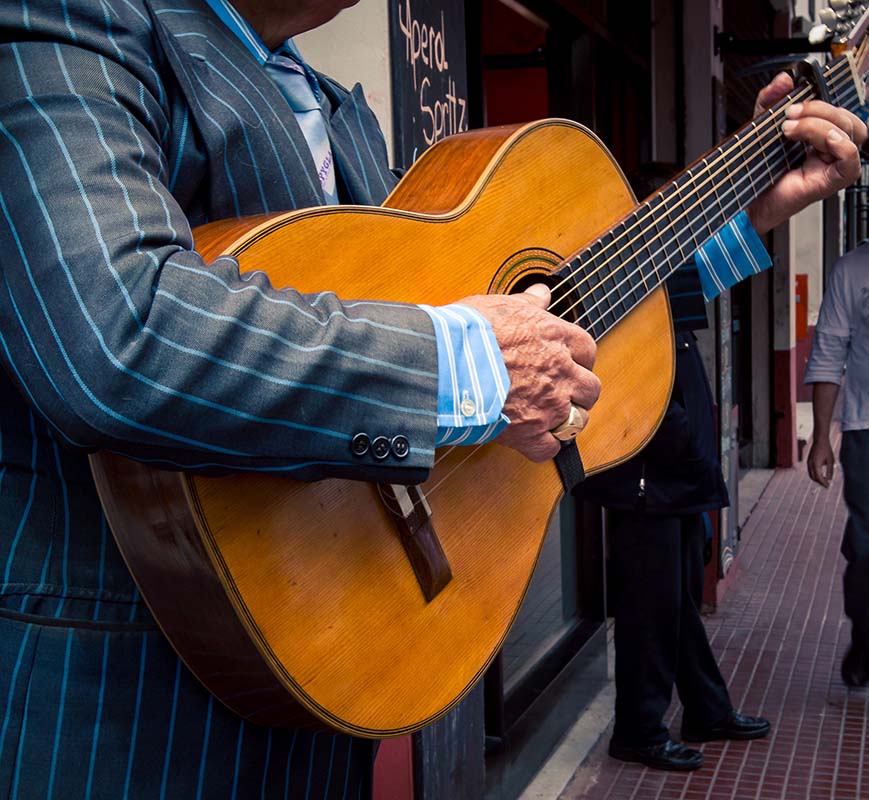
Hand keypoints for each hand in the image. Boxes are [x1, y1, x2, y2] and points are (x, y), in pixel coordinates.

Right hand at [458, 284, 599, 461]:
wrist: (445, 363)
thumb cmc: (468, 331)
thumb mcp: (500, 305)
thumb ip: (527, 303)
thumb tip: (541, 293)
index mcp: (555, 337)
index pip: (587, 350)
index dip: (579, 359)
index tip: (568, 362)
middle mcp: (560, 372)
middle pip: (591, 388)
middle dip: (579, 392)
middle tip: (561, 392)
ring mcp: (548, 405)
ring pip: (578, 420)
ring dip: (566, 420)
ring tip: (548, 417)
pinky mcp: (530, 432)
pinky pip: (550, 448)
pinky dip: (543, 446)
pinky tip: (532, 439)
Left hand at [747, 72, 866, 234]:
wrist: (745, 203)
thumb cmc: (756, 172)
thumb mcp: (761, 127)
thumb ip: (770, 100)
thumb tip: (784, 79)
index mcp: (820, 135)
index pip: (837, 109)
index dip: (822, 99)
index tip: (796, 98)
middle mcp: (831, 149)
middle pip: (847, 118)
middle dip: (818, 109)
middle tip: (789, 116)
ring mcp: (833, 165)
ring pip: (850, 133)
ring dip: (820, 124)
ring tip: (790, 130)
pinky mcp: (831, 181)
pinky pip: (851, 159)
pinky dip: (840, 145)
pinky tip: (819, 142)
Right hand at [807, 436, 834, 487]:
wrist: (820, 441)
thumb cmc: (826, 450)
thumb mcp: (831, 461)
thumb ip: (830, 471)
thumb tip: (829, 479)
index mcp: (816, 464)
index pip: (818, 477)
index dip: (823, 483)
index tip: (828, 486)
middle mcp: (810, 464)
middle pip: (813, 477)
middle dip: (819, 482)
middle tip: (826, 485)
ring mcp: (808, 463)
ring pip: (811, 474)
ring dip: (817, 479)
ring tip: (824, 480)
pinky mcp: (808, 461)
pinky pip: (810, 470)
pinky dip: (815, 474)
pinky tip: (821, 474)